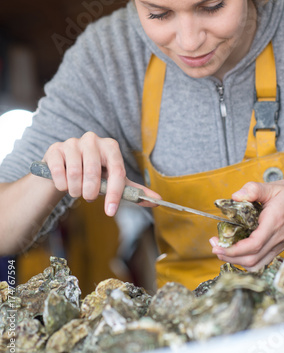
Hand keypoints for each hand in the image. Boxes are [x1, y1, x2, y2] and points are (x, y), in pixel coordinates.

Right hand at [43, 131, 160, 215]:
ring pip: (75, 173)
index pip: (117, 171)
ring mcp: (73, 142)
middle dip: (92, 192)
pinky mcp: (56, 149)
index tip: (110, 212)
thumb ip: (134, 191)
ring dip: (76, 190)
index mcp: (110, 146)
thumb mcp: (115, 181)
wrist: (66, 169)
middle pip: (94, 172)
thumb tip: (158, 201)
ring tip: (77, 191)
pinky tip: (64, 184)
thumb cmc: (95, 175)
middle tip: (90, 197)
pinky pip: (58, 172)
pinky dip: (62, 185)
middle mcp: (92, 140)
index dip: (115, 193)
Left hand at [209, 179, 283, 270]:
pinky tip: (235, 251)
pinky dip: (245, 261)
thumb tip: (235, 196)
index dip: (234, 249)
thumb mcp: (274, 187)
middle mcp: (276, 238)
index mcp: (274, 222)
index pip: (254, 244)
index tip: (218, 244)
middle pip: (252, 259)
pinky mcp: (277, 248)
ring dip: (236, 261)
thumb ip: (253, 189)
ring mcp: (277, 246)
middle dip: (230, 256)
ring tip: (221, 249)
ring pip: (256, 264)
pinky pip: (260, 261)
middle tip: (215, 246)